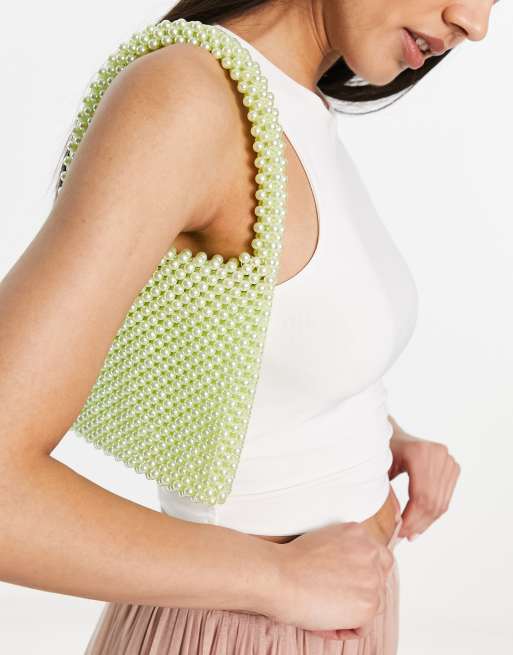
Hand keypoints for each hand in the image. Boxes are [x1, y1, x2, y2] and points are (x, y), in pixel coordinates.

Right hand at [268, 521, 394, 639]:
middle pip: (380, 581)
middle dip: (360, 592)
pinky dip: (344, 630)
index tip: (348, 582)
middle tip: (335, 599)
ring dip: (352, 612)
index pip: (378, 556)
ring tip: (324, 610)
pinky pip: (363, 627)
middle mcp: (370, 552)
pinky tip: (322, 619)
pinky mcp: (368, 604)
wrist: (279, 576)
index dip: (364, 572)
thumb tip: (349, 576)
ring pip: (374, 604)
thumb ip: (345, 552)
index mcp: (358, 532)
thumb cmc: (290, 562)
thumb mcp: (324, 542)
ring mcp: (372, 578)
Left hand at [388, 424, 460, 540]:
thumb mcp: (378, 468)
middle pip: (433, 501)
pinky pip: (445, 497)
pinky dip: (433, 512)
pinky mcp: (453, 466)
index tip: (399, 532)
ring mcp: (448, 459)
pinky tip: (421, 522)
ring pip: (441, 502)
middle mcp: (439, 454)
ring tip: (412, 533)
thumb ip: (384, 491)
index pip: (420, 496)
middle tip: (405, 536)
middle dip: (418, 523)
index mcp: (419, 452)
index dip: (411, 518)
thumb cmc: (382, 452)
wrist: (395, 435)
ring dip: (427, 521)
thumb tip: (389, 525)